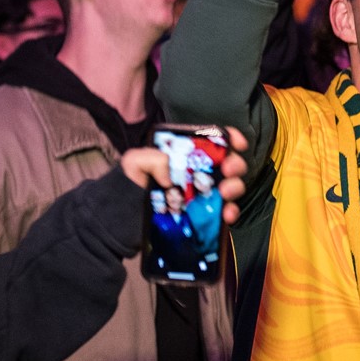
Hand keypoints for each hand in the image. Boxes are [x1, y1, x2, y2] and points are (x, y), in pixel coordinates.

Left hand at [120, 127, 251, 224]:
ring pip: (231, 187)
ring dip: (235, 187)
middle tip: (228, 170)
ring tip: (225, 193)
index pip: (212, 141)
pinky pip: (225, 213)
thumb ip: (149, 158)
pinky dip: (231, 212)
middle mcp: (198, 173)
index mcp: (184, 155)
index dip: (228, 138)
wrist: (122, 221)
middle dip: (235, 164)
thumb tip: (170, 174)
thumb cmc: (128, 186)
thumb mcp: (133, 164)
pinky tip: (226, 215)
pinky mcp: (204, 217)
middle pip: (228, 163)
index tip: (237, 143)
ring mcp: (203, 195)